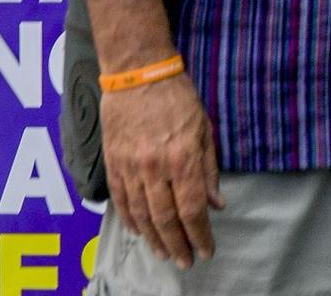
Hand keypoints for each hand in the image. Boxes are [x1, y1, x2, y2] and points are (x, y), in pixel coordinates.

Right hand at [102, 75, 223, 269]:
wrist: (138, 70)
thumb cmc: (177, 95)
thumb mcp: (203, 127)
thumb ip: (209, 168)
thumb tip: (217, 204)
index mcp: (183, 158)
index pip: (192, 210)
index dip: (200, 236)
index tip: (206, 250)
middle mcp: (156, 167)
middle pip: (166, 219)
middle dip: (178, 245)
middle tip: (185, 261)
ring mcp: (131, 165)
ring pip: (142, 214)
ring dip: (154, 239)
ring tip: (163, 253)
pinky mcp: (113, 160)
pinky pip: (120, 198)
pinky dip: (129, 219)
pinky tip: (138, 231)